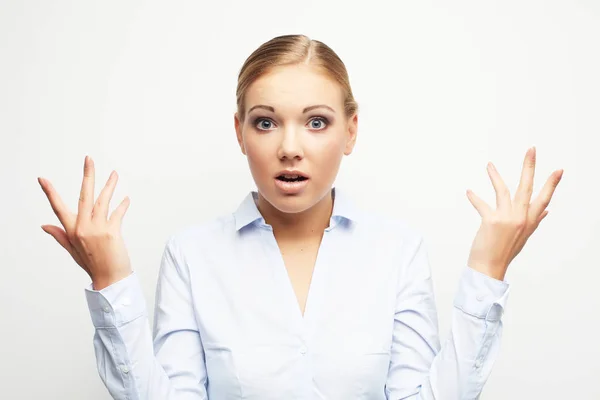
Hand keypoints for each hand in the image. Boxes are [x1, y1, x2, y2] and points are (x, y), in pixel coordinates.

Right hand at [39, 156, 131, 289]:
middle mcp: (83, 227)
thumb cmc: (92, 263)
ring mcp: (97, 229)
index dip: (50, 192)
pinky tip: (126, 199)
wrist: (110, 278)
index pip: (58, 207)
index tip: (42, 179)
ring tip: (114, 173)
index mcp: (72, 230)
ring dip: (110, 185)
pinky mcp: (112, 231)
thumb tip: (44, 225)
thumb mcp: (72, 250)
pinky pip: (118, 213)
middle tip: (88, 159)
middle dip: (87, 175)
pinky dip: (123, 205)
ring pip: (103, 200)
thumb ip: (60, 235)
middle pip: (84, 196)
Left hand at [466, 147, 562, 280]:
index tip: (558, 170)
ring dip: (495, 176)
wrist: (490, 267)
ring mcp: (508, 219)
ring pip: (504, 191)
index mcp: (529, 221)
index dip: (551, 184)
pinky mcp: (492, 221)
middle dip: (529, 167)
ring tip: (489, 165)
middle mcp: (521, 218)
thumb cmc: (504, 251)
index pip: (544, 199)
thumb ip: (534, 221)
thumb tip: (546, 211)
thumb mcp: (523, 236)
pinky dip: (475, 198)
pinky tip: (469, 192)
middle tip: (531, 150)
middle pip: (527, 188)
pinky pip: (482, 205)